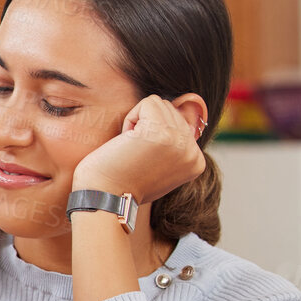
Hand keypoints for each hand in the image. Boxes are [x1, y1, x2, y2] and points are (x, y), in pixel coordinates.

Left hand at [72, 94, 205, 204]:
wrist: (104, 198)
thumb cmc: (121, 183)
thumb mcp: (158, 166)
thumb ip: (173, 144)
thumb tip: (180, 106)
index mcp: (196, 161)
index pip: (179, 123)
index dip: (153, 135)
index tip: (142, 161)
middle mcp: (193, 152)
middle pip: (171, 110)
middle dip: (146, 126)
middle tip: (133, 154)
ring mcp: (180, 142)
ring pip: (160, 104)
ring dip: (138, 122)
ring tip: (131, 149)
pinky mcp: (161, 133)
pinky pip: (148, 102)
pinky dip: (131, 118)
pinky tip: (126, 142)